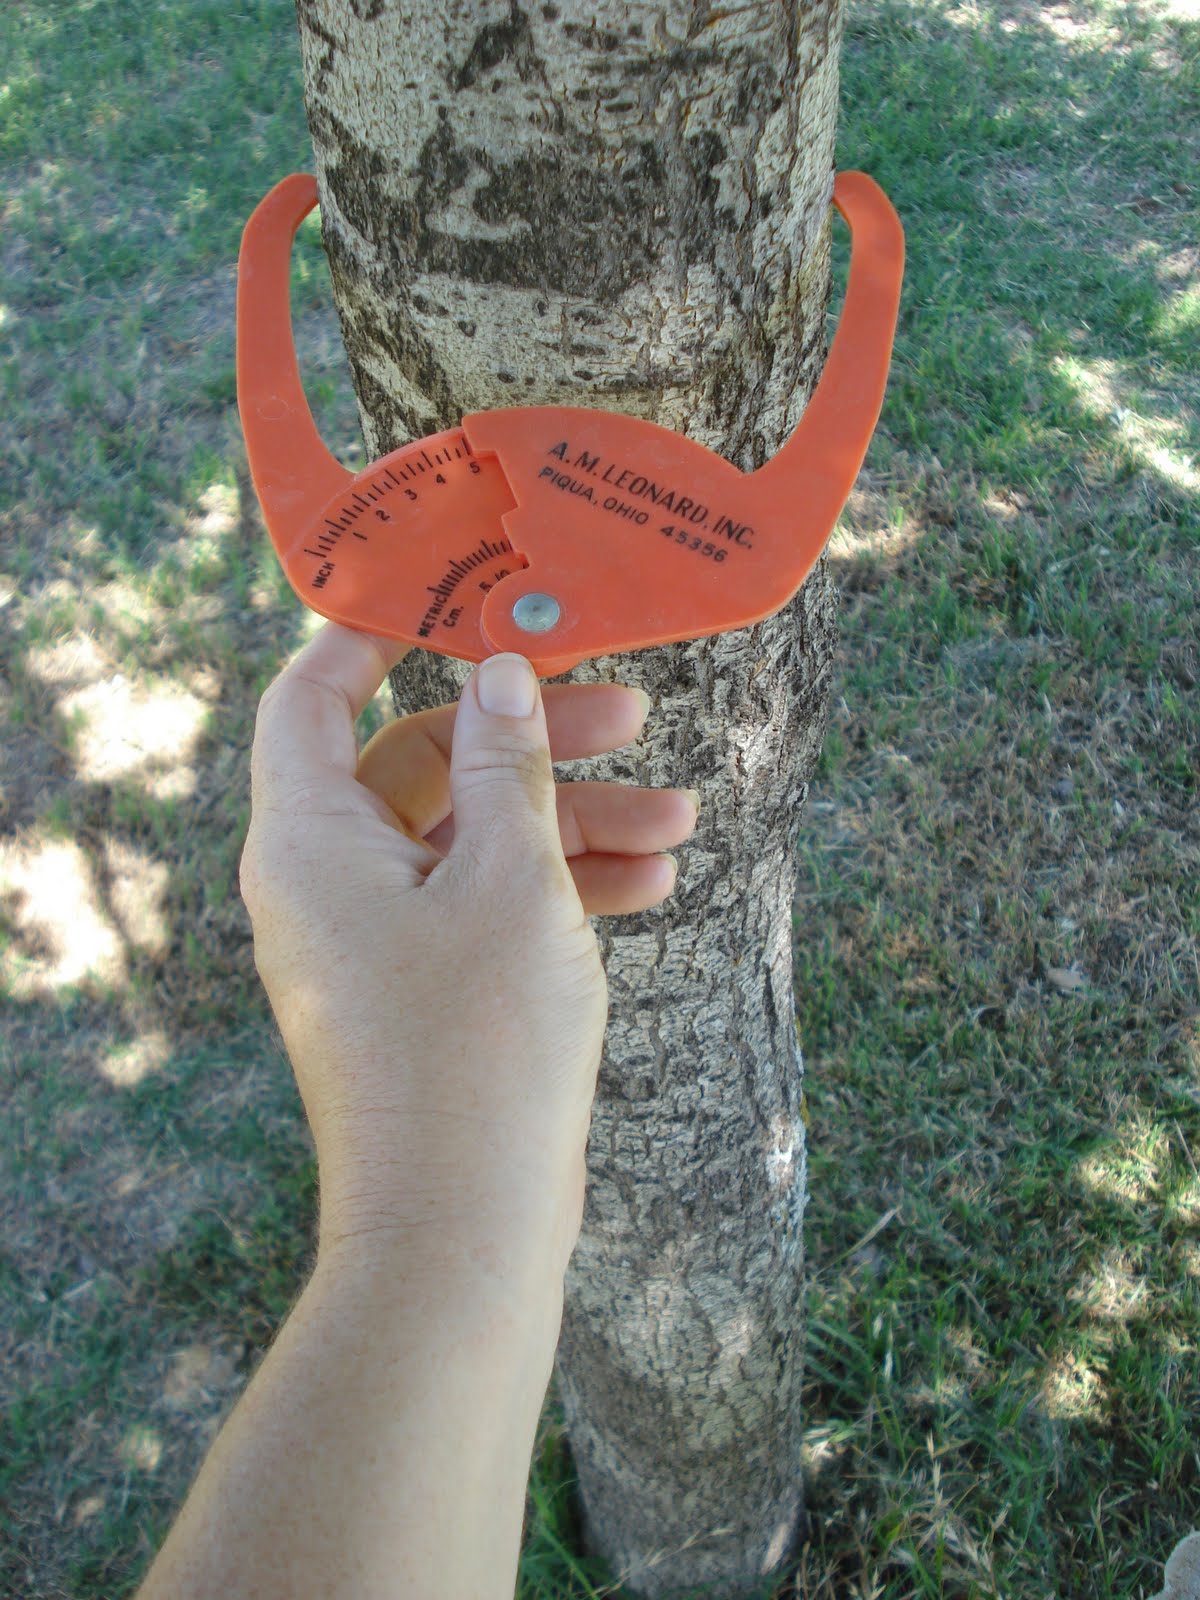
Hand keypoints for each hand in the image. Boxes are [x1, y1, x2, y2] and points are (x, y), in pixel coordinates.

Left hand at [238, 623, 696, 1286]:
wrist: (466, 1229)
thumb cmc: (478, 1047)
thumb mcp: (511, 882)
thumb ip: (504, 767)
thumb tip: (496, 675)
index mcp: (311, 840)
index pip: (311, 700)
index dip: (370, 638)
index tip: (451, 599)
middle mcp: (330, 883)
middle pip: (421, 766)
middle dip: (531, 740)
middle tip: (630, 712)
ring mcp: (377, 942)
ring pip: (471, 841)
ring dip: (570, 821)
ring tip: (679, 820)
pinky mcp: (426, 991)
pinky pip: (486, 908)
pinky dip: (558, 889)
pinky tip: (653, 887)